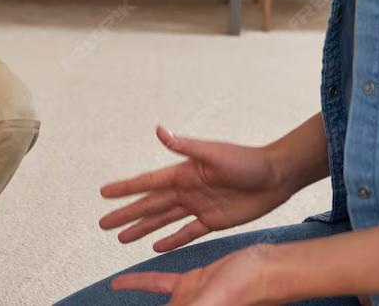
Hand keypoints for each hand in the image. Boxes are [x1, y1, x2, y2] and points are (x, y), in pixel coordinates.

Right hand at [99, 126, 294, 252]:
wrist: (275, 177)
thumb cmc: (247, 161)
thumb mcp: (214, 153)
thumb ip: (186, 146)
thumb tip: (159, 130)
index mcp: (183, 173)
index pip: (147, 183)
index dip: (125, 189)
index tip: (103, 193)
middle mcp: (186, 190)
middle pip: (149, 205)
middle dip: (126, 215)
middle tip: (102, 224)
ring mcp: (198, 206)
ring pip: (162, 221)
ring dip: (142, 229)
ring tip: (121, 239)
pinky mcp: (213, 221)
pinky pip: (186, 233)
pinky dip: (171, 241)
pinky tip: (156, 247)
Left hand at [112, 245, 275, 305]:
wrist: (268, 269)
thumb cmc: (248, 288)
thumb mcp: (210, 302)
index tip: (111, 300)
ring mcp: (187, 301)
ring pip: (154, 304)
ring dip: (133, 298)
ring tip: (114, 291)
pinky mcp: (191, 284)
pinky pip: (158, 283)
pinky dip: (138, 282)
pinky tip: (119, 283)